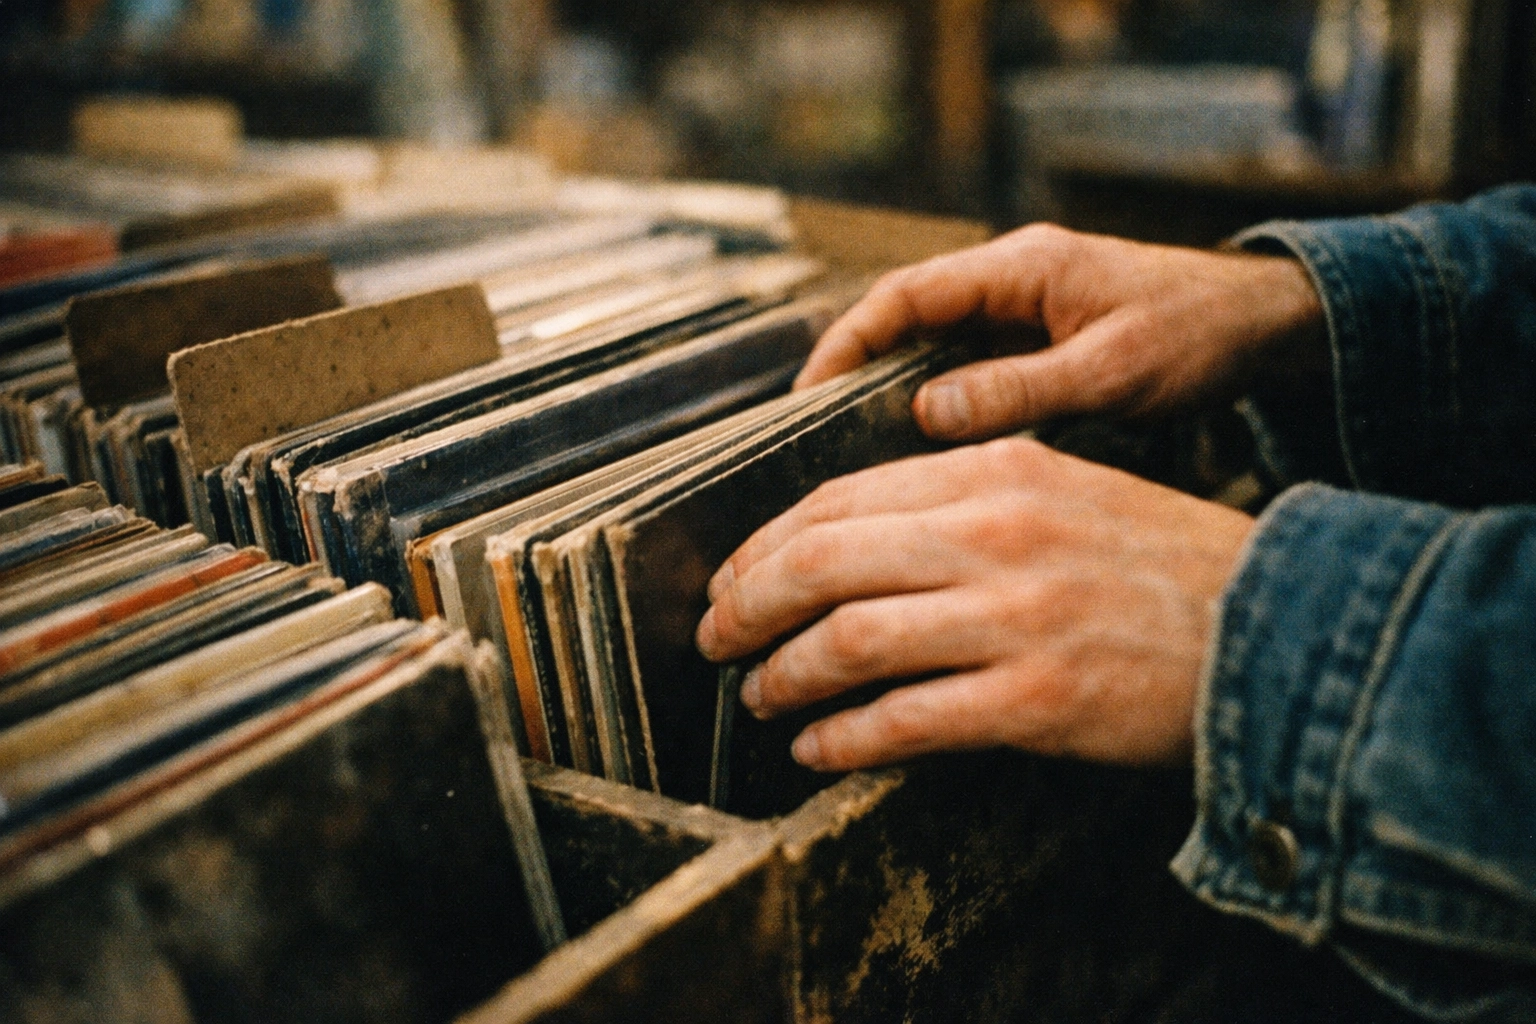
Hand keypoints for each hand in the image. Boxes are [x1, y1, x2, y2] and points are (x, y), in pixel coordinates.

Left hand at [694, 438, 1254, 770]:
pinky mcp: (1036, 701)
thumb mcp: (1065, 487)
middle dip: (747, 604)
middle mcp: (996, 533)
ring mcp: (1015, 617)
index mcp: (998, 469)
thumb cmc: (1161, 562)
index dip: (767, 544)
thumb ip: (965, 497)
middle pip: (823, 562)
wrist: (1274, 627)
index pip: (840, 498)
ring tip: (760, 693)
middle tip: (716, 636)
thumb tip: (854, 537)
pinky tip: (818, 749)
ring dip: (784, 674)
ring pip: (849, 640)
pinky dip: (844, 739)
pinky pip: (905, 721)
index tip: (735, 577)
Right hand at [796, 224, 1326, 439]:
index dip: (849, 341)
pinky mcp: (1040, 336)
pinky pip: (968, 362)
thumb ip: (1018, 389)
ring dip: (893, 385)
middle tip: (814, 429)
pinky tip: (922, 446)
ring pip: (934, 341)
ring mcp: (1025, 306)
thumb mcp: (1110, 370)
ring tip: (853, 446)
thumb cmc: (1199, 335)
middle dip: (855, 367)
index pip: (907, 294)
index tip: (811, 391)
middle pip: (907, 315)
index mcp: (1022, 267)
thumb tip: (927, 411)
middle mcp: (1013, 278)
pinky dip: (937, 397)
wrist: (1265, 325)